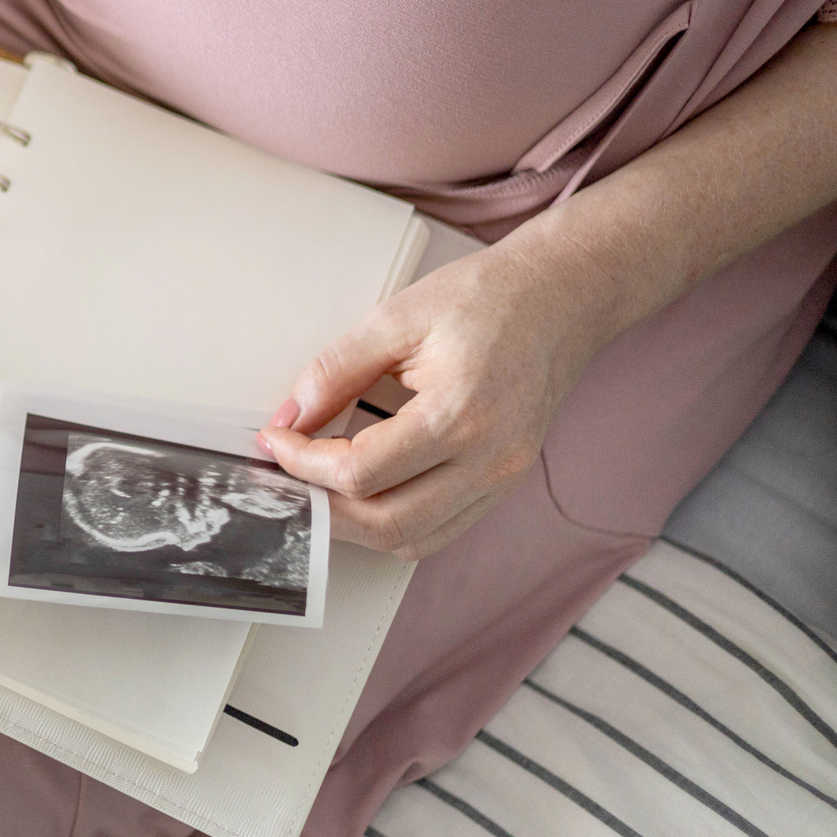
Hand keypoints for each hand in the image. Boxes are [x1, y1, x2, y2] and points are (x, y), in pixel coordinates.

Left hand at [254, 234, 621, 559]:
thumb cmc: (489, 298)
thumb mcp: (395, 318)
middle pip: (385, 524)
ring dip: (354, 524)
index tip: (275, 440)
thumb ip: (335, 370)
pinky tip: (363, 490)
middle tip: (285, 474)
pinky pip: (439, 531)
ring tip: (317, 485)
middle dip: (321, 506)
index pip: (361, 471)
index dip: (302, 462)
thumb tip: (290, 417)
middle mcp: (490, 461)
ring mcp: (503, 480)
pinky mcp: (504, 484)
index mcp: (461, 414)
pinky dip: (392, 523)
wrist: (561, 297)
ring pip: (412, 539)